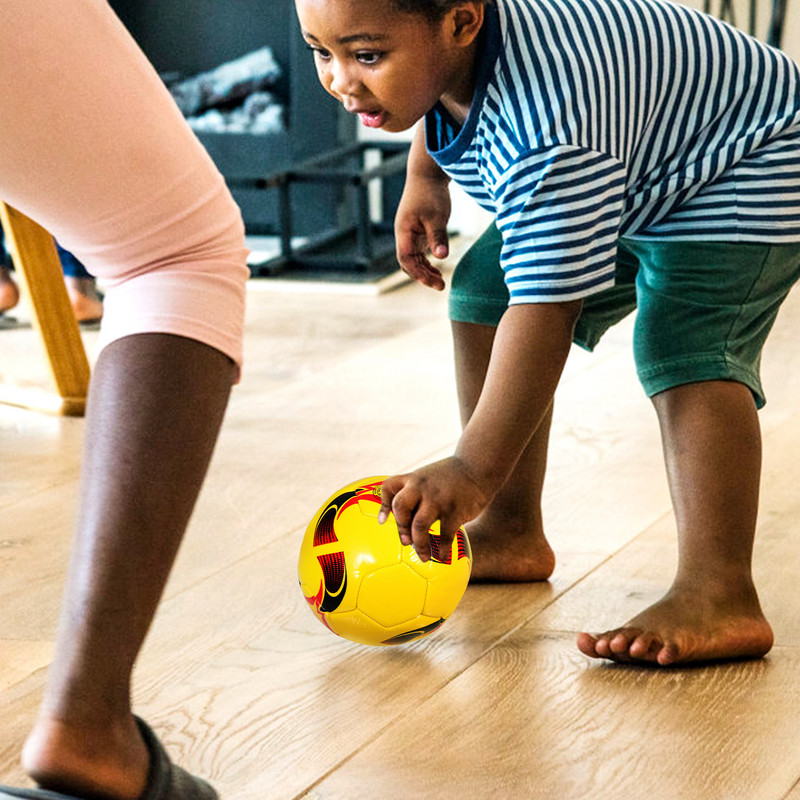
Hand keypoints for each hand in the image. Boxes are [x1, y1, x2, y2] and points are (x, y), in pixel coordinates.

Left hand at [378, 457, 488, 561]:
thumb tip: (404, 517)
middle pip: (400, 508)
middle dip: (401, 528)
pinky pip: (444, 535)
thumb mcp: (427, 476)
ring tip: (423, 556)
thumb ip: (414, 491)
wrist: (477, 467)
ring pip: (419, 526)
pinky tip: (442, 555)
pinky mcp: (454, 510)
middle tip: (406, 542)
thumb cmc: (451, 477)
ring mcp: (438, 498)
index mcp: (413, 478)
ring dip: (419, 545)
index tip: (382, 521)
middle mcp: (421, 486)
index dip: (383, 506)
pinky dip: (441, 549)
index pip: (388, 487)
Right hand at [394, 124, 451, 289]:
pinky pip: (418, 252)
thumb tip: (441, 257)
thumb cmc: (431, 193)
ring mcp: (408, 233)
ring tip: (440, 281)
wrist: (427, 174)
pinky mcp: (416, 231)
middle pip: (408, 263)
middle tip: (441, 286)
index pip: (407, 260)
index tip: (436, 282)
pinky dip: (426, 262)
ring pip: (412, 259)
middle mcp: (403, 235)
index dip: (419, 273)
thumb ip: (438, 236)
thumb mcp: (437, 216)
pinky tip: (437, 267)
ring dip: (424, 271)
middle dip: (422, 276)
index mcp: (404, 232)